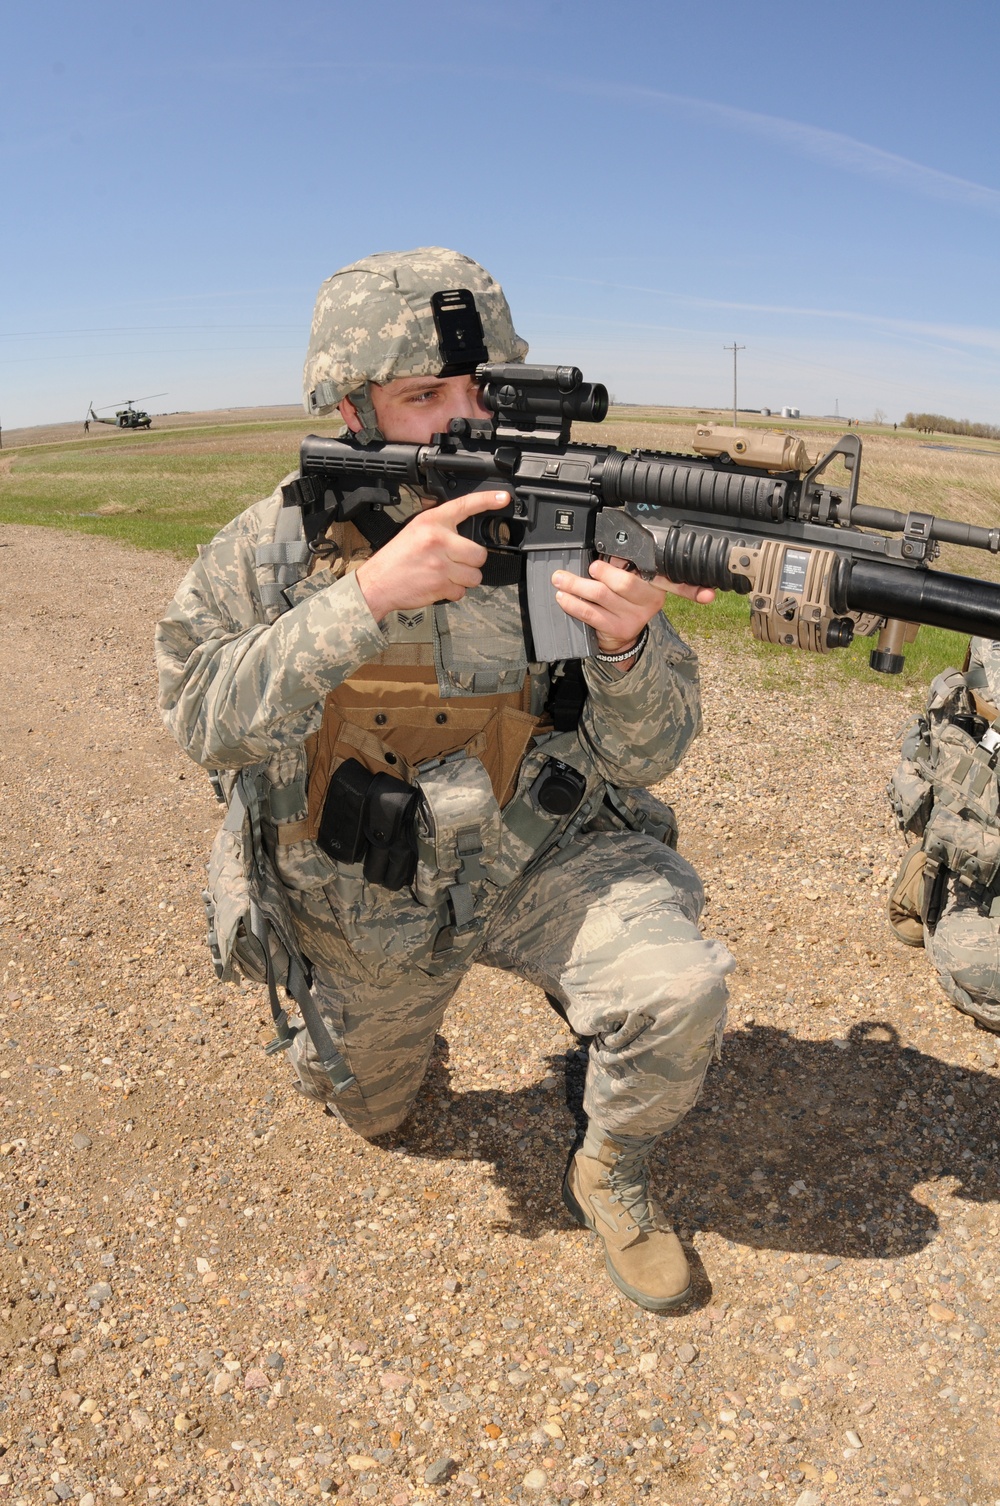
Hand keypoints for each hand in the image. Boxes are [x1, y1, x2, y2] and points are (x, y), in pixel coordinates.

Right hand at [355, 490, 510, 621]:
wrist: (377, 583)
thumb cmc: (396, 559)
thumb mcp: (415, 531)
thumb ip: (440, 528)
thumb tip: (464, 531)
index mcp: (431, 522)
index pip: (464, 505)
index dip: (487, 500)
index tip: (503, 498)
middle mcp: (438, 539)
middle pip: (479, 553)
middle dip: (471, 562)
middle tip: (455, 563)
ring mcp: (440, 563)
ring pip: (474, 575)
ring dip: (464, 579)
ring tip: (445, 575)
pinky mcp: (441, 584)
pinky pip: (462, 591)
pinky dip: (453, 592)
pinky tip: (438, 585)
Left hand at [552, 558, 715, 660]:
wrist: (620, 638)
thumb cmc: (623, 599)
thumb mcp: (632, 580)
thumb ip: (625, 563)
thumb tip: (610, 547)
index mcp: (658, 585)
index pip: (676, 581)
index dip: (694, 589)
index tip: (708, 595)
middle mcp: (649, 602)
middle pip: (625, 583)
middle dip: (604, 572)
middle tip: (591, 567)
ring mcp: (632, 618)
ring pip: (601, 596)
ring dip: (576, 585)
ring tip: (560, 578)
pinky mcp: (615, 630)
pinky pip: (589, 613)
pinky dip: (573, 603)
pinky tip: (563, 596)